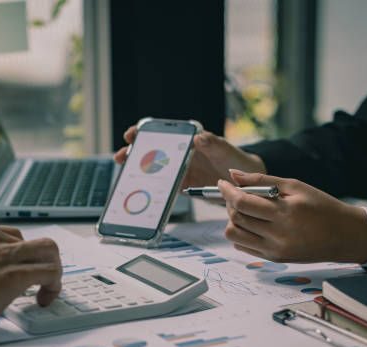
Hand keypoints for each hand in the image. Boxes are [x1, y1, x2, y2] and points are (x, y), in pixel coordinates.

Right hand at [0, 223, 61, 328]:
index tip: (19, 271)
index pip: (10, 235)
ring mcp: (4, 253)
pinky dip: (53, 285)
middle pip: (32, 241)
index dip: (19, 256)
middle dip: (38, 261)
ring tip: (46, 288)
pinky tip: (43, 299)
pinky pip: (50, 271)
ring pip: (48, 250)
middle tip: (36, 281)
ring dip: (52, 269)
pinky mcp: (15, 273)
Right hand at [114, 125, 266, 188]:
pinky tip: (140, 193)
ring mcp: (179, 170)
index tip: (132, 134)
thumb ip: (214, 144)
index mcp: (187, 140)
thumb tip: (199, 138)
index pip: (162, 133)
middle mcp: (180, 154)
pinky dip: (152, 190)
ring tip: (125, 175)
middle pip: (151, 150)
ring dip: (138, 172)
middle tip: (121, 156)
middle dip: (133, 153)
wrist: (246, 184)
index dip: (144, 132)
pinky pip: (163, 187)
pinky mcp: (181, 186)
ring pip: (153, 169)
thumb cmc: (236, 161)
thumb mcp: (226, 150)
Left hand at [218, 170, 366, 263]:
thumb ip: (262, 180)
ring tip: (244, 209)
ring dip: (233, 219)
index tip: (222, 183)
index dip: (228, 191)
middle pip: (237, 218)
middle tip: (235, 194)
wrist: (345, 236)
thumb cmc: (322, 207)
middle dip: (230, 203)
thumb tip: (233, 174)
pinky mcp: (273, 258)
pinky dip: (241, 233)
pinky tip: (252, 223)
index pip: (243, 203)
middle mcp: (279, 234)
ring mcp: (275, 250)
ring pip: (235, 234)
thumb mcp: (295, 186)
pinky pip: (243, 246)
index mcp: (286, 212)